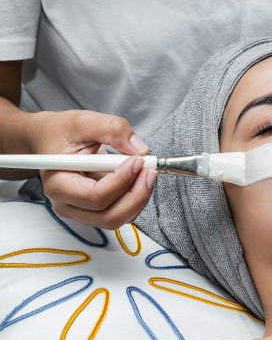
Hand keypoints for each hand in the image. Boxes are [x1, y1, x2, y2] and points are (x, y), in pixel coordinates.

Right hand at [29, 110, 156, 228]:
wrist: (52, 138)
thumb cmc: (63, 132)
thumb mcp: (84, 121)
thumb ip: (112, 129)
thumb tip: (139, 149)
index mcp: (59, 184)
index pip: (95, 197)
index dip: (122, 181)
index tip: (137, 160)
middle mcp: (68, 204)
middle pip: (109, 216)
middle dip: (137, 195)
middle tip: (150, 171)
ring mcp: (82, 210)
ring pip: (118, 218)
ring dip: (139, 198)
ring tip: (146, 172)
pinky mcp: (96, 208)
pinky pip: (122, 212)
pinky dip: (137, 198)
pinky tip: (139, 178)